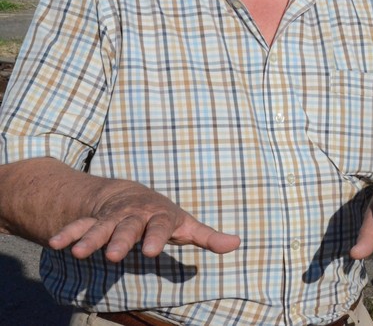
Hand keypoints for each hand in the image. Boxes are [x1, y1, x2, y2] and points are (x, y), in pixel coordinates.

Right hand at [48, 178, 239, 261]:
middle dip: (121, 240)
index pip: (160, 227)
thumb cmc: (164, 217)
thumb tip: (237, 243)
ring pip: (101, 227)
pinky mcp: (93, 221)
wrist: (131, 195)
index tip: (153, 251)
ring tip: (80, 253)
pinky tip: (54, 244)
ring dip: (90, 239)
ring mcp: (112, 217)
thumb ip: (208, 236)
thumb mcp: (186, 224)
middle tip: (113, 256)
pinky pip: (79, 226)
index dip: (157, 237)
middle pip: (128, 228)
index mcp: (159, 216)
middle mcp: (134, 215)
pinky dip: (68, 234)